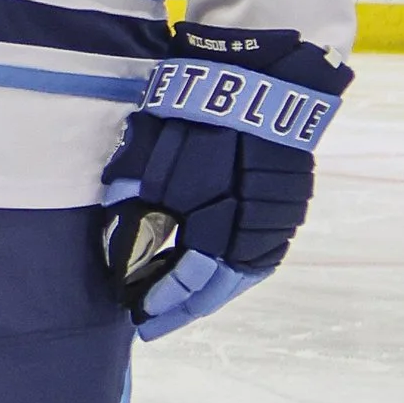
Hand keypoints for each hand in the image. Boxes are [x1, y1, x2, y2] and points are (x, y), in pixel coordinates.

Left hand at [100, 29, 350, 340]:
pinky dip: (233, 272)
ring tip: (181, 303)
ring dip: (210, 293)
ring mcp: (276, 225)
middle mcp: (251, 236)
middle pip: (215, 290)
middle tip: (153, 323)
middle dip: (181, 309)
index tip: (134, 312)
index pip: (185, 281)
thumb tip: (115, 245)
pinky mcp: (288, 210)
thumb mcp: (154, 157)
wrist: (266, 80)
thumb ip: (134, 206)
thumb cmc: (201, 115)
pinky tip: (215, 274)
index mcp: (217, 228)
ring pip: (241, 276)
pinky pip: (259, 257)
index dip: (158, 299)